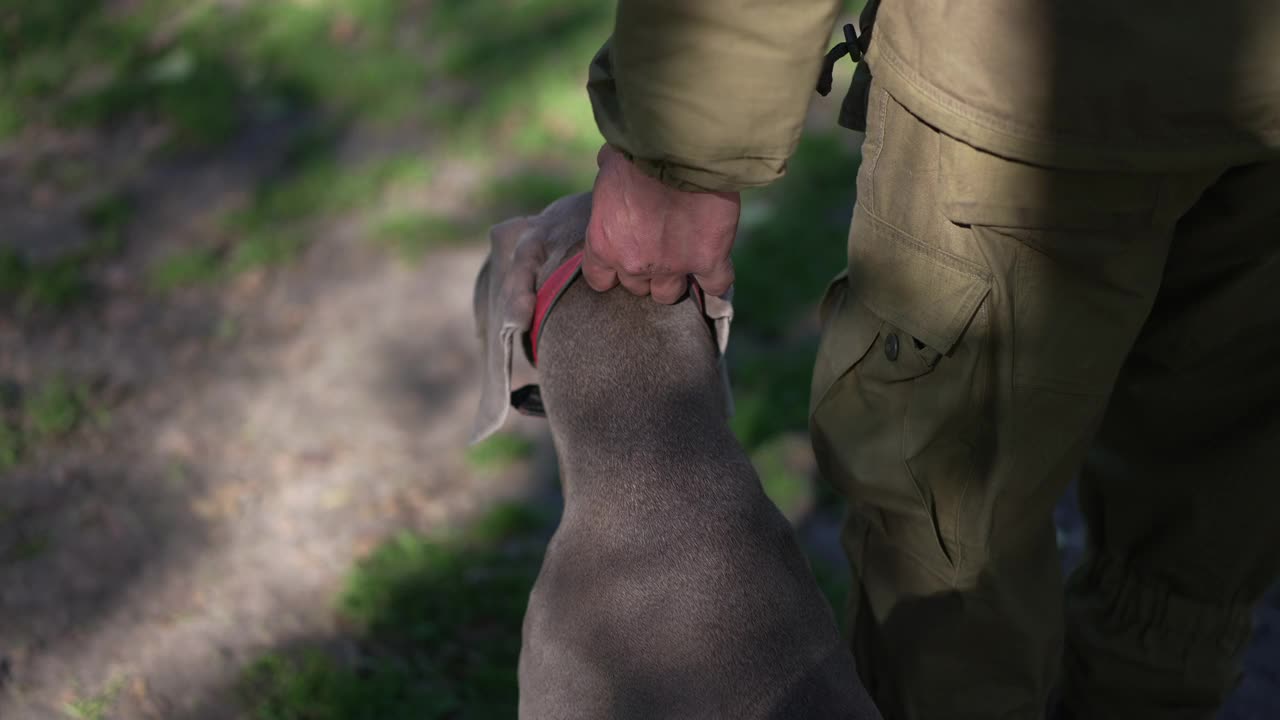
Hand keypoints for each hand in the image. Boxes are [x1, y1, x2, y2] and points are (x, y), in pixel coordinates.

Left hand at [583, 144, 739, 303]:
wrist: (680, 149)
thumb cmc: (639, 149)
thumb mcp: (610, 162)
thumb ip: (608, 174)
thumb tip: (608, 161)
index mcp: (604, 242)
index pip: (600, 279)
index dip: (612, 271)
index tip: (624, 257)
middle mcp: (634, 262)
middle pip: (637, 288)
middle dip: (645, 271)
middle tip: (657, 249)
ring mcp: (673, 265)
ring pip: (669, 294)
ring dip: (675, 279)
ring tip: (682, 260)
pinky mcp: (708, 259)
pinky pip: (716, 285)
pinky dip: (716, 280)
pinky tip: (715, 270)